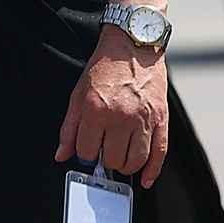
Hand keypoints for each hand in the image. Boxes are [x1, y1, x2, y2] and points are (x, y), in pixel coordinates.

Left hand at [59, 30, 169, 185]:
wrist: (134, 44)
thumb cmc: (105, 68)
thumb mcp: (79, 94)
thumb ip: (70, 127)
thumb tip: (62, 155)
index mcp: (97, 110)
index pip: (87, 151)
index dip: (86, 153)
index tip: (88, 148)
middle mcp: (121, 116)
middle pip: (112, 159)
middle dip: (106, 159)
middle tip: (105, 148)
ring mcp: (144, 118)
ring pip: (135, 160)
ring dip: (126, 165)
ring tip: (120, 157)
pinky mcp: (161, 118)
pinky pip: (160, 152)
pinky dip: (152, 170)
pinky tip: (144, 179)